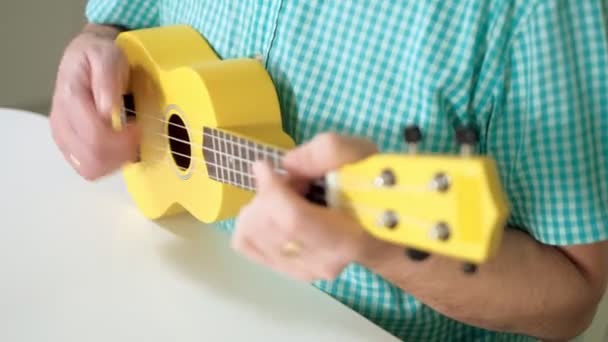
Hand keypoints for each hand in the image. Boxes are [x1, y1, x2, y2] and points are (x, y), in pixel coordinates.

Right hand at [49, 25, 138, 179]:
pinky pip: (87, 168)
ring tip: (129, 143)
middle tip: (137, 137)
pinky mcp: (67, 146)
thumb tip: (109, 110)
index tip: (139, 127)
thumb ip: (107, 82)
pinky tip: (118, 149)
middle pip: (92, 157)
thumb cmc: (99, 56)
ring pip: (89, 168)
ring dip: (115, 162)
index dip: (123, 140)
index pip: (96, 136)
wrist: (85, 57)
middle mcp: (60, 122)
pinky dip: (107, 165)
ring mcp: (62, 137)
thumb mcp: (108, 57)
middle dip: (121, 153)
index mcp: (70, 99)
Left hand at [232, 133, 381, 280]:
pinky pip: (246, 242)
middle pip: (264, 227)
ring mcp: (302, 270)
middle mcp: (321, 261)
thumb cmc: (370, 189)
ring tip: (288, 196)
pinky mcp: (287, 271)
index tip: (266, 165)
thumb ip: (329, 151)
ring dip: (260, 206)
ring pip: (249, 234)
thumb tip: (288, 165)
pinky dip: (254, 221)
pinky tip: (277, 212)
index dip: (270, 189)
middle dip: (267, 193)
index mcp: (347, 236)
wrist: (378, 228)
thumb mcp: (359, 155)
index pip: (292, 220)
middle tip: (292, 181)